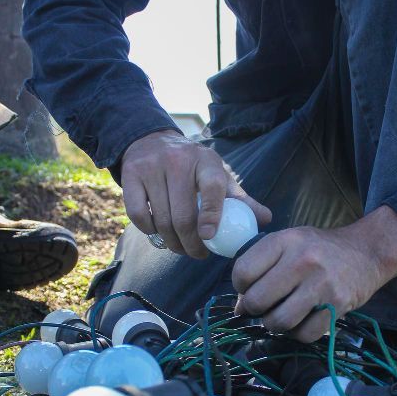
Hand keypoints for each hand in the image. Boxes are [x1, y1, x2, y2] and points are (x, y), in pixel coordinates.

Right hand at [121, 130, 270, 258]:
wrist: (152, 140)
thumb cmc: (192, 166)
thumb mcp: (217, 175)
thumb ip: (240, 200)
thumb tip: (265, 220)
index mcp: (206, 162)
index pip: (213, 189)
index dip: (212, 216)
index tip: (209, 238)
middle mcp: (177, 161)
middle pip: (182, 215)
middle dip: (190, 244)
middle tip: (198, 254)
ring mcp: (151, 167)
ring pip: (160, 220)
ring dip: (171, 243)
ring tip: (180, 248)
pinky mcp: (130, 175)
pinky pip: (138, 215)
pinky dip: (149, 231)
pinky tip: (158, 232)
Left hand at [232, 206, 396, 341]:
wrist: (366, 252)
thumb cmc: (319, 249)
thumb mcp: (289, 244)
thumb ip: (261, 268)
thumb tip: (238, 308)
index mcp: (285, 240)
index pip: (243, 272)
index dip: (240, 287)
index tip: (250, 288)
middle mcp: (302, 260)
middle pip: (257, 301)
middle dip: (255, 309)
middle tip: (264, 307)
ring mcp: (321, 284)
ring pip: (278, 322)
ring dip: (275, 325)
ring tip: (282, 315)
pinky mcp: (337, 305)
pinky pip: (304, 334)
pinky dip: (298, 333)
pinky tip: (302, 321)